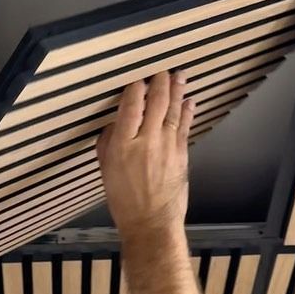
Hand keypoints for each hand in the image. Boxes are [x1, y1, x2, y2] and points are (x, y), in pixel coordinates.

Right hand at [96, 71, 193, 240]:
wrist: (151, 223)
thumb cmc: (124, 200)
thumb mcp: (105, 170)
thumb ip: (107, 143)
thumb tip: (114, 124)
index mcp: (123, 144)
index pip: (130, 106)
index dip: (135, 88)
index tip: (137, 78)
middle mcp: (146, 140)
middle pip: (155, 102)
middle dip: (159, 83)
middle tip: (162, 70)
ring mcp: (167, 146)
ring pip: (173, 111)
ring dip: (177, 91)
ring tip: (179, 75)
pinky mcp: (181, 154)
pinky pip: (184, 126)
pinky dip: (187, 112)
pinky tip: (189, 101)